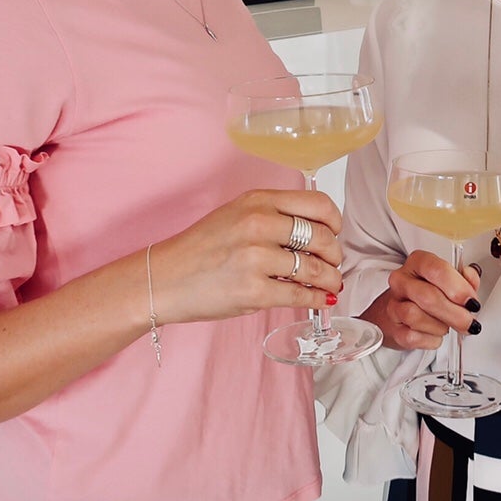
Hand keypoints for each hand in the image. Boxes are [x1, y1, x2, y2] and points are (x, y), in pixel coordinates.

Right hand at [150, 189, 343, 324]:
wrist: (165, 279)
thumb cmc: (200, 249)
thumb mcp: (235, 215)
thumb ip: (273, 216)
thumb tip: (317, 233)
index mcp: (257, 201)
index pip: (317, 204)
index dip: (335, 222)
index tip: (335, 233)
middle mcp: (259, 224)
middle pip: (323, 237)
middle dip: (335, 255)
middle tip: (333, 264)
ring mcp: (256, 258)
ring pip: (315, 269)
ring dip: (330, 279)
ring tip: (331, 284)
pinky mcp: (254, 291)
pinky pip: (300, 295)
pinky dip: (316, 299)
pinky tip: (319, 300)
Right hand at [358, 250, 481, 350]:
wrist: (407, 311)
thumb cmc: (433, 293)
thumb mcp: (454, 281)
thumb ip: (466, 278)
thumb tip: (470, 276)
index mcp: (418, 262)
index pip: (436, 270)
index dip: (457, 288)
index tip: (471, 302)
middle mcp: (401, 280)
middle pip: (427, 296)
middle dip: (454, 313)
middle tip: (468, 321)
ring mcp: (394, 304)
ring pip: (415, 316)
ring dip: (440, 326)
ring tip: (448, 325)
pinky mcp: (394, 328)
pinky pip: (412, 336)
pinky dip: (431, 339)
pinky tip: (436, 333)